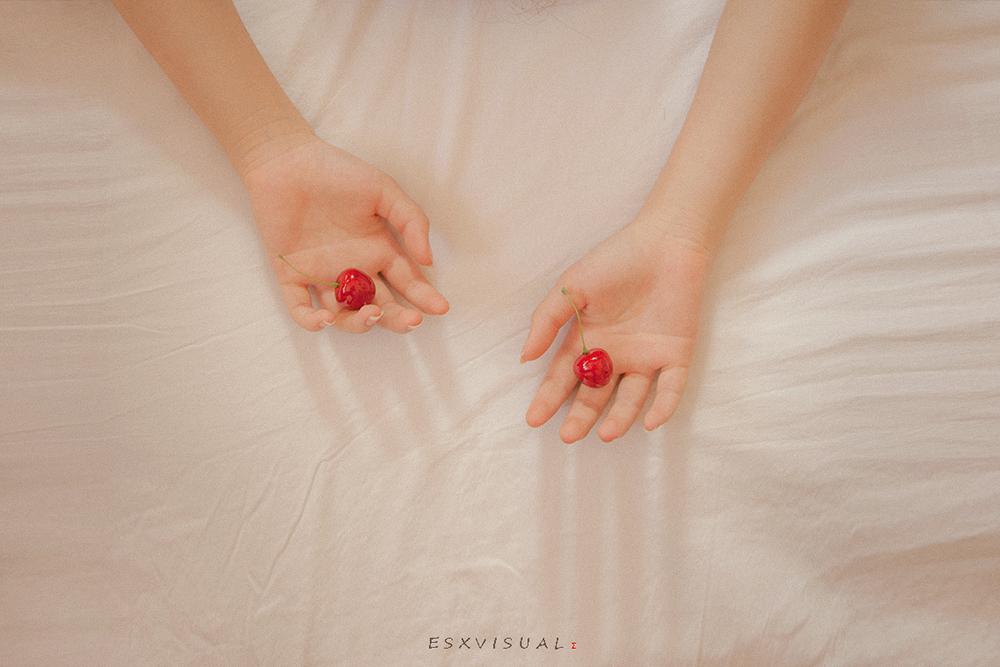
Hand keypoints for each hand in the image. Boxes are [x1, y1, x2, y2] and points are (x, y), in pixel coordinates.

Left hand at [241, 132, 448, 332]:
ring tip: (373, 313)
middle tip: (411, 320)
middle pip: (381, 307)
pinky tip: (326, 318)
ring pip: (345, 316)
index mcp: (378, 250)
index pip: (407, 282)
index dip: (425, 297)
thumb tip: (428, 260)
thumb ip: (411, 221)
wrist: (287, 161)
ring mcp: (323, 275)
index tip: (441, 307)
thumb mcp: (384, 190)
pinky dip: (312, 322)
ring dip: (361, 323)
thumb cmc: (337, 171)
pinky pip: (301, 310)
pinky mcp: (291, 276)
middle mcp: (354, 269)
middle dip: (399, 319)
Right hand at [520, 214, 711, 442]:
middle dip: (580, 416)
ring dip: (619, 418)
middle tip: (568, 436)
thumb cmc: (614, 261)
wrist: (665, 242)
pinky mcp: (677, 354)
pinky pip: (671, 388)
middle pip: (595, 395)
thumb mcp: (571, 287)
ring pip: (632, 398)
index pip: (564, 376)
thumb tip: (525, 357)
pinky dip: (663, 406)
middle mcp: (615, 355)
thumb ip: (547, 321)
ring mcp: (646, 357)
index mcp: (588, 339)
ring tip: (604, 434)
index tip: (533, 419)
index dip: (548, 398)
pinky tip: (650, 422)